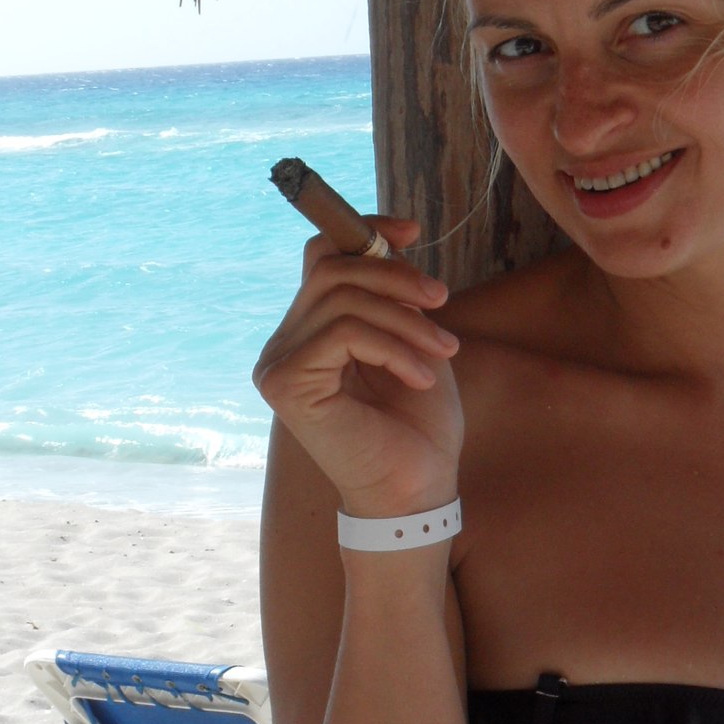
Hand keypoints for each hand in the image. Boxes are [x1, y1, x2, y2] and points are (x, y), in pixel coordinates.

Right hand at [253, 215, 463, 514]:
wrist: (416, 492)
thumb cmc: (418, 425)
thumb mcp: (412, 340)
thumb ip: (391, 293)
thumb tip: (386, 238)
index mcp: (310, 331)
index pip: (321, 257)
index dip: (363, 233)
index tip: (411, 231)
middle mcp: (284, 344)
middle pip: (331, 269)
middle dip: (395, 276)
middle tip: (443, 302)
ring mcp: (279, 364)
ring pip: (341, 298)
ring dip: (406, 318)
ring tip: (445, 349)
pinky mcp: (286, 385)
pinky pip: (344, 333)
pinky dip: (394, 347)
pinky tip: (421, 377)